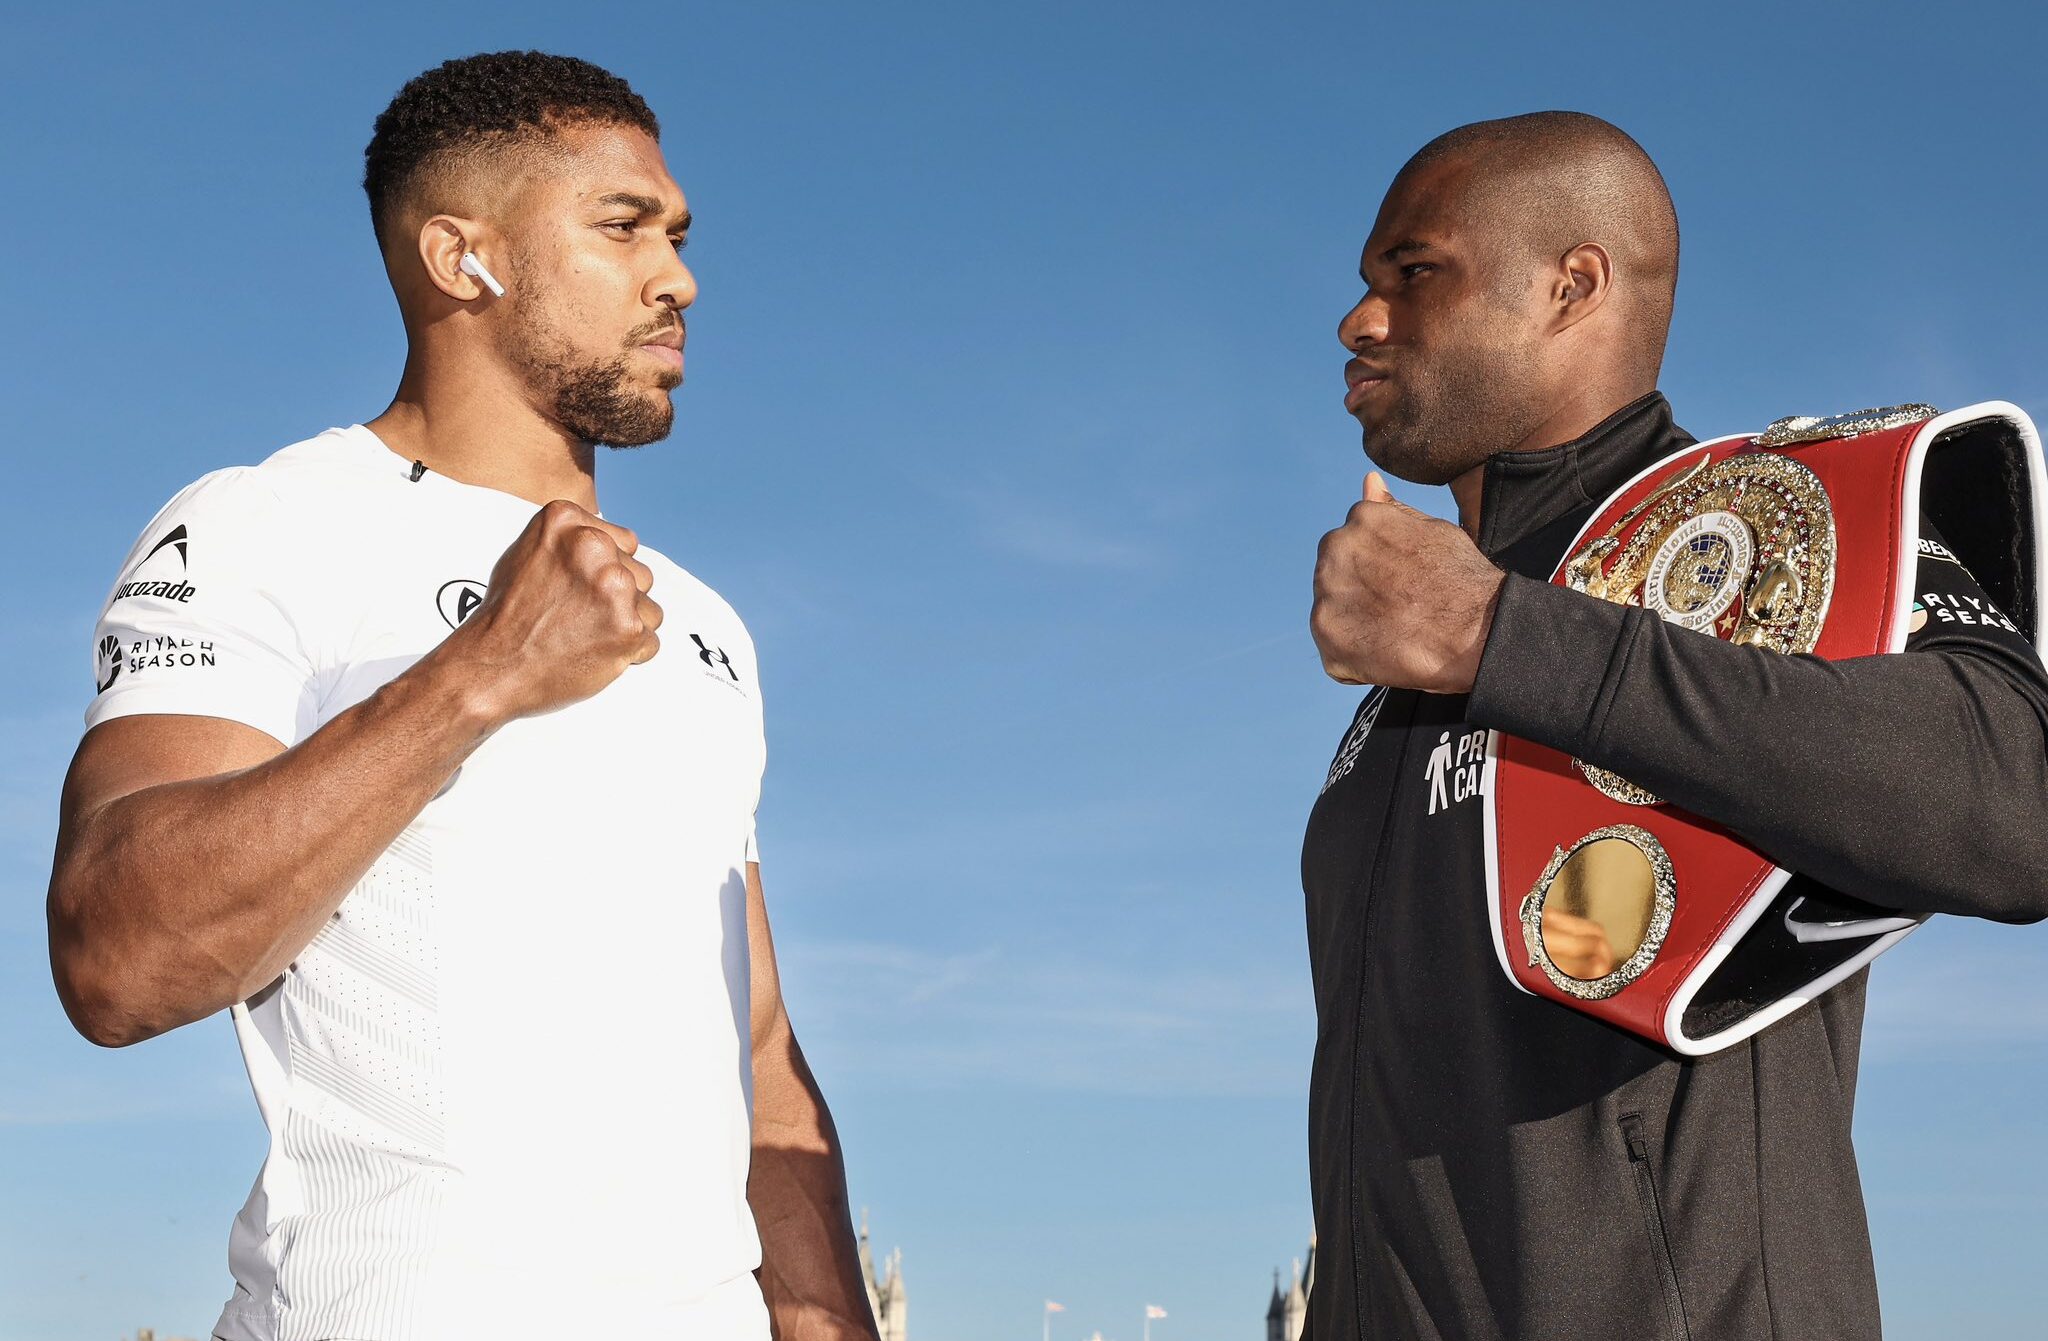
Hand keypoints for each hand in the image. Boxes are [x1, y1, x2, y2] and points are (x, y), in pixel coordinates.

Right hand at [443, 499, 661, 722]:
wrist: (491, 666)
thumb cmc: (506, 616)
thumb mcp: (528, 552)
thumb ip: (571, 542)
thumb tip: (609, 545)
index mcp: (569, 522)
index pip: (625, 543)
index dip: (607, 571)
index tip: (583, 590)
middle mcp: (595, 548)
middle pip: (640, 574)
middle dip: (618, 599)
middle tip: (578, 617)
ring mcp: (615, 589)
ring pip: (650, 608)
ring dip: (626, 625)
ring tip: (585, 635)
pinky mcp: (628, 629)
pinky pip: (650, 642)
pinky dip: (628, 654)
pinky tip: (593, 652)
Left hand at [1311, 473, 1505, 692]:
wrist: (1477, 630)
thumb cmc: (1462, 580)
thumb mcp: (1431, 529)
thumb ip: (1391, 510)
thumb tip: (1368, 481)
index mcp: (1359, 520)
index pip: (1352, 546)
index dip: (1378, 571)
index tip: (1401, 584)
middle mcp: (1334, 552)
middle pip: (1336, 576)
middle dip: (1360, 594)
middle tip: (1400, 610)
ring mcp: (1327, 595)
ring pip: (1333, 613)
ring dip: (1357, 626)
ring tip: (1396, 631)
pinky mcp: (1327, 637)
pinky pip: (1334, 652)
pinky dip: (1356, 660)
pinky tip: (1388, 653)